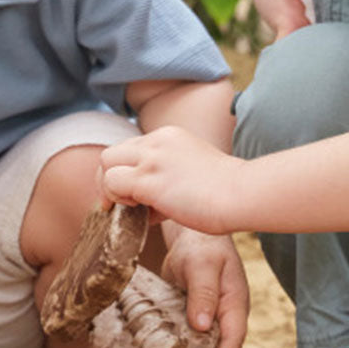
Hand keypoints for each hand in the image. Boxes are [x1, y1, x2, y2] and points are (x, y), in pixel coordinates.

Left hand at [98, 126, 237, 234]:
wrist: (242, 194)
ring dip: (112, 189)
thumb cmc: (227, 193)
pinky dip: (117, 199)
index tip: (136, 195)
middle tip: (121, 203)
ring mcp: (151, 158)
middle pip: (112, 154)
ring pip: (106, 164)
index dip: (127, 173)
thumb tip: (148, 204)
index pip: (130, 149)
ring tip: (134, 208)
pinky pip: (112, 183)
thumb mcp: (194, 172)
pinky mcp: (148, 179)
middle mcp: (156, 141)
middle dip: (110, 179)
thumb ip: (169, 178)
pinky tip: (140, 211)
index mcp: (168, 136)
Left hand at [160, 221, 249, 347]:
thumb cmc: (202, 244)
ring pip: (203, 341)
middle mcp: (224, 312)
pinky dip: (179, 342)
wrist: (191, 231)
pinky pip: (189, 330)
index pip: (232, 340)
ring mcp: (209, 311)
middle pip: (219, 346)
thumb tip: (202, 326)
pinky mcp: (193, 309)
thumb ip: (203, 293)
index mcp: (234, 303)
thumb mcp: (202, 266)